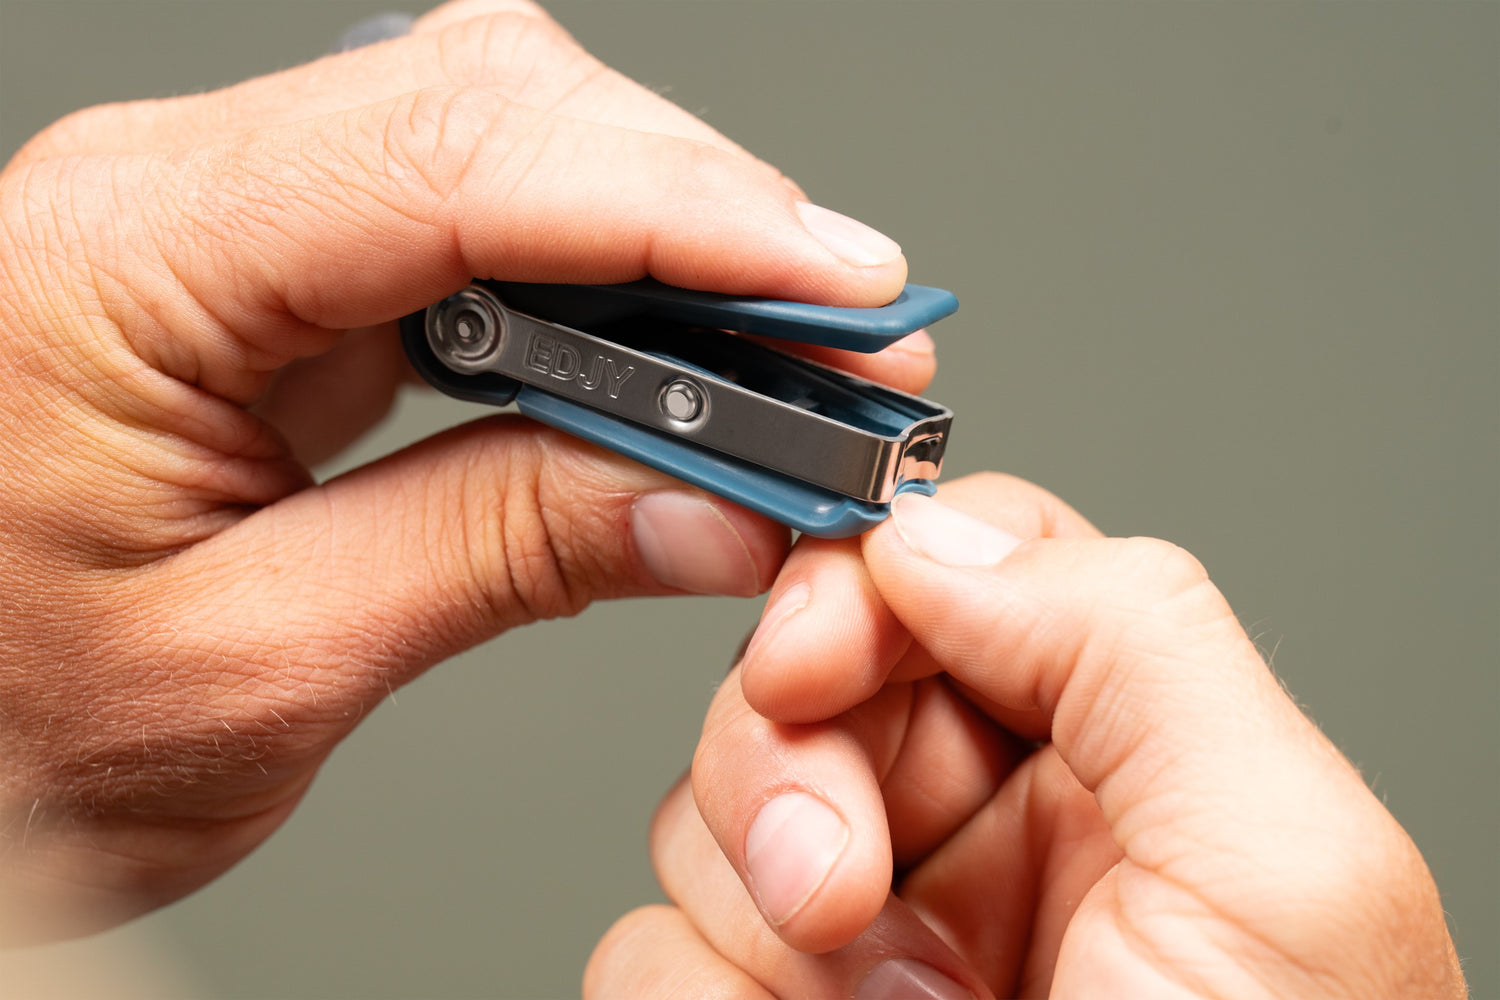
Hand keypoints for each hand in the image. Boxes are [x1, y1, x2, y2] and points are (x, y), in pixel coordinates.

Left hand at [0, 0, 931, 941]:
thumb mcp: (258, 664)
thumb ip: (498, 554)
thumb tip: (715, 502)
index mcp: (123, 262)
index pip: (452, 157)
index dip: (678, 207)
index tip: (835, 287)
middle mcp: (176, 200)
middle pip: (495, 110)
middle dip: (701, 215)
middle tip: (843, 342)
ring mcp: (230, 227)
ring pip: (501, 146)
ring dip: (661, 246)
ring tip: (779, 358)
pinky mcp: (275, 281)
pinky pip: (470, 226)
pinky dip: (598, 286)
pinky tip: (667, 358)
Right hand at [587, 474, 1465, 998]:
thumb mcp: (1280, 870)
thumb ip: (1133, 639)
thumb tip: (932, 535)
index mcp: (1116, 758)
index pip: (949, 577)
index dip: (854, 590)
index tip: (811, 664)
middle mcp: (983, 830)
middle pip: (803, 679)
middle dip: (789, 769)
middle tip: (842, 892)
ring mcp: (867, 933)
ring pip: (707, 813)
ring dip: (754, 921)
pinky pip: (648, 947)